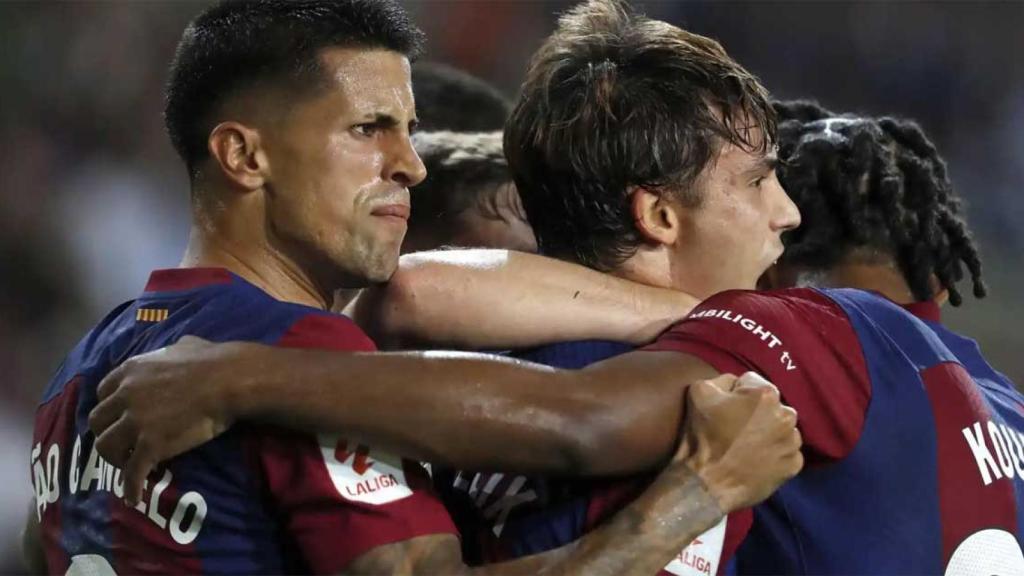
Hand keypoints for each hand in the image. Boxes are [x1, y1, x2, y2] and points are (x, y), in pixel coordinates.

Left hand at [88, 336, 250, 504]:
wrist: (228, 381)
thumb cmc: (213, 360)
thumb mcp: (185, 346)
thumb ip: (172, 350)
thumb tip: (183, 347)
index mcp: (131, 371)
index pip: (103, 392)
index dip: (110, 407)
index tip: (119, 417)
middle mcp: (126, 395)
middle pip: (97, 420)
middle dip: (106, 433)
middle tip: (121, 443)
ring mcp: (136, 422)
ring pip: (106, 447)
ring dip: (114, 458)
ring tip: (127, 466)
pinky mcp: (150, 445)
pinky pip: (132, 472)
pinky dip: (130, 486)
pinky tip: (134, 496)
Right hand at [675, 372, 802, 512]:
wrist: (708, 483)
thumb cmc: (703, 436)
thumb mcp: (699, 392)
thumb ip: (720, 379)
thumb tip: (734, 385)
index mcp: (766, 394)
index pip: (750, 382)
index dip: (734, 394)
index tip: (724, 409)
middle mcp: (787, 415)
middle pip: (769, 405)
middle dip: (755, 412)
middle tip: (735, 428)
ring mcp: (793, 442)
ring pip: (780, 428)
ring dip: (767, 433)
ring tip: (746, 446)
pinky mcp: (794, 465)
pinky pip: (786, 453)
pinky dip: (774, 455)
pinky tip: (756, 460)